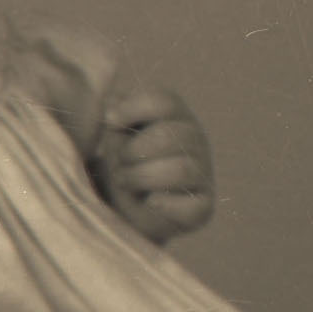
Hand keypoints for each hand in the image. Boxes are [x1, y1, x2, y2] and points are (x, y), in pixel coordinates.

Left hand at [97, 83, 214, 243]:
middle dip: (131, 151)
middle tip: (117, 163)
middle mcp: (195, 140)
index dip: (132, 109)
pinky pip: (191, 206)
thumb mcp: (113, 135)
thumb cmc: (121, 163)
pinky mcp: (203, 206)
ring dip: (141, 177)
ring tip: (124, 182)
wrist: (127, 210)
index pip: (163, 101)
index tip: (110, 121)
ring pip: (180, 170)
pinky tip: (148, 202)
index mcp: (174, 116)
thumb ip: (114, 117)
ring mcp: (202, 173)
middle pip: (168, 135)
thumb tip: (112, 103)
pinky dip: (164, 204)